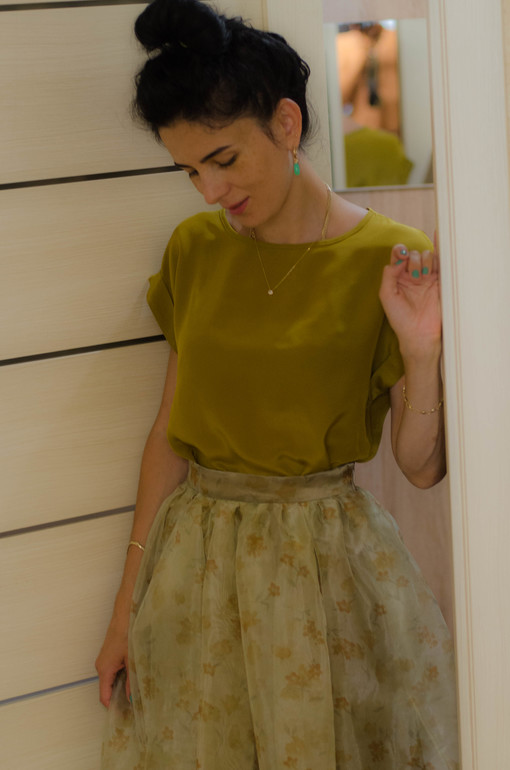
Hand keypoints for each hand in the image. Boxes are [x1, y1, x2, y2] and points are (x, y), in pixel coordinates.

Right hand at [95, 617, 129, 707]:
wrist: (123, 618)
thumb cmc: (126, 636)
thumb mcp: (131, 661)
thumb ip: (131, 680)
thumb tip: (131, 697)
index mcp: (104, 670)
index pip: (103, 696)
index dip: (112, 706)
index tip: (123, 713)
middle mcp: (100, 667)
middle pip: (106, 689)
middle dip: (117, 697)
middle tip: (132, 703)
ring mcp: (102, 661)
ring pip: (109, 680)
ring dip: (119, 686)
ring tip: (134, 690)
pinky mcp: (107, 656)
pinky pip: (111, 672)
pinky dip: (119, 677)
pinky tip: (131, 675)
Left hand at [379, 241, 441, 361]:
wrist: (419, 333)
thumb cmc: (400, 318)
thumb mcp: (386, 295)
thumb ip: (389, 274)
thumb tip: (401, 259)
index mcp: (398, 277)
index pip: (399, 255)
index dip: (400, 251)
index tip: (402, 256)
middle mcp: (413, 275)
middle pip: (414, 253)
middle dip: (413, 260)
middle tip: (414, 277)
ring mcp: (428, 278)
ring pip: (427, 256)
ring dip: (425, 261)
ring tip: (423, 277)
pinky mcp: (441, 281)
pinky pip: (442, 262)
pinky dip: (441, 251)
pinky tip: (441, 237)